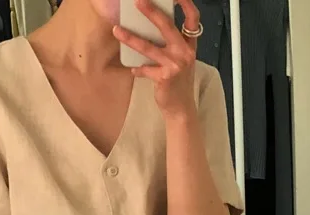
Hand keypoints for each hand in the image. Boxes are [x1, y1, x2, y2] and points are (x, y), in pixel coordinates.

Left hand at [113, 0, 199, 119]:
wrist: (181, 108)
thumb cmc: (178, 83)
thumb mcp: (180, 61)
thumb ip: (171, 45)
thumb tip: (149, 30)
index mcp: (190, 45)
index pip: (192, 19)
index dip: (186, 4)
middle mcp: (185, 52)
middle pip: (167, 26)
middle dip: (151, 12)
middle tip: (138, 2)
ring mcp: (175, 64)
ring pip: (148, 47)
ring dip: (130, 38)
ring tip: (117, 30)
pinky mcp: (165, 77)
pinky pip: (145, 69)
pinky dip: (138, 70)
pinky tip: (133, 70)